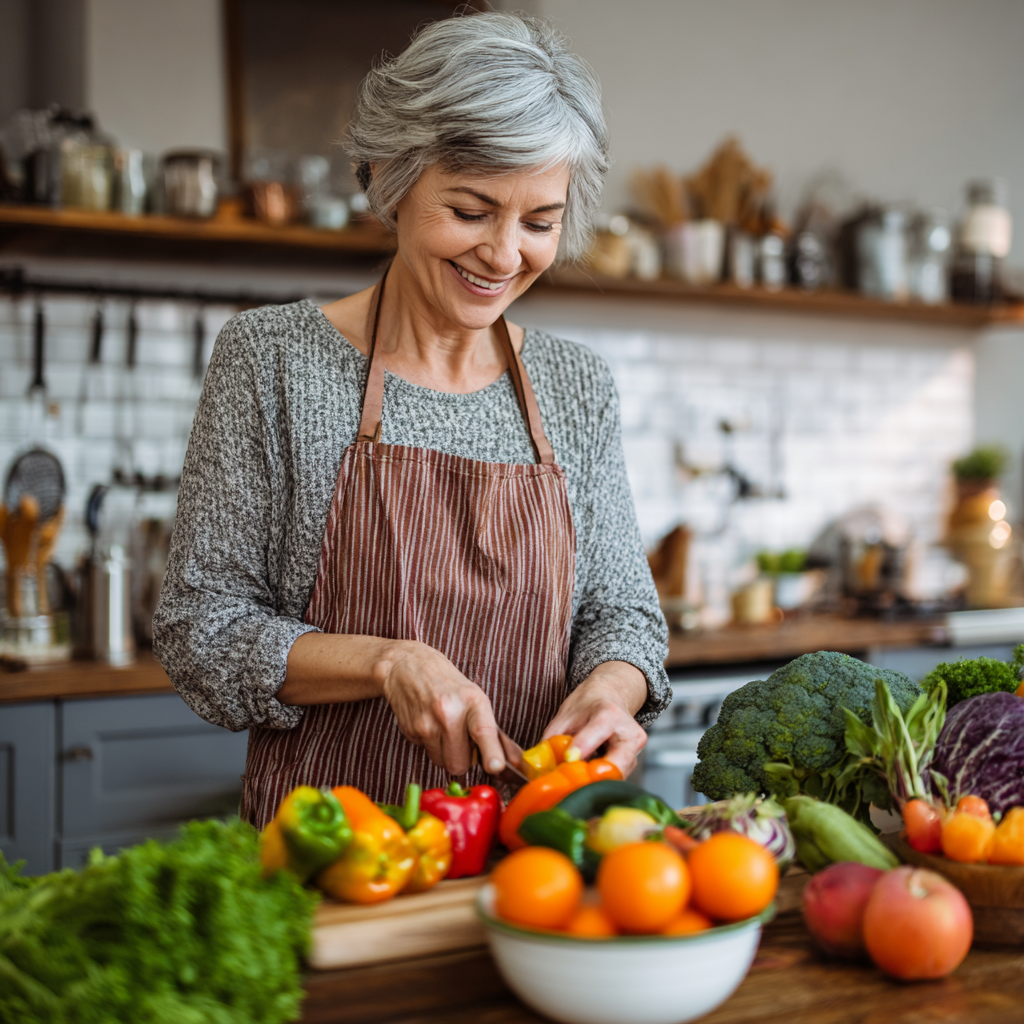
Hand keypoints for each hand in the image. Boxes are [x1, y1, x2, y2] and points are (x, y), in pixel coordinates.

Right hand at [378, 640, 506, 776]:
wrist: (408, 666)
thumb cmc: (448, 684)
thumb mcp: (475, 698)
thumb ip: (493, 731)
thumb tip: (516, 760)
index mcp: (472, 701)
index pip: (483, 731)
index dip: (492, 752)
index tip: (497, 766)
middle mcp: (449, 712)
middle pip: (460, 763)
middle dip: (463, 758)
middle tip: (462, 738)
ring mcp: (427, 723)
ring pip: (442, 762)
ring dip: (446, 753)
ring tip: (444, 728)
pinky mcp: (411, 731)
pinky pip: (427, 754)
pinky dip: (431, 745)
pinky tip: (430, 724)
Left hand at [543, 661, 648, 777]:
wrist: (610, 696)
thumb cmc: (586, 706)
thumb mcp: (564, 717)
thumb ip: (552, 741)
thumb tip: (539, 769)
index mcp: (609, 713)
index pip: (596, 734)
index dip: (580, 749)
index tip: (566, 760)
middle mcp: (628, 732)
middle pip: (616, 765)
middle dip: (592, 777)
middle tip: (570, 783)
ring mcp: (636, 749)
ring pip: (617, 775)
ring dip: (594, 782)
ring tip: (574, 779)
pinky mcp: (634, 761)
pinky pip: (616, 776)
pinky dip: (599, 780)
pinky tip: (586, 775)